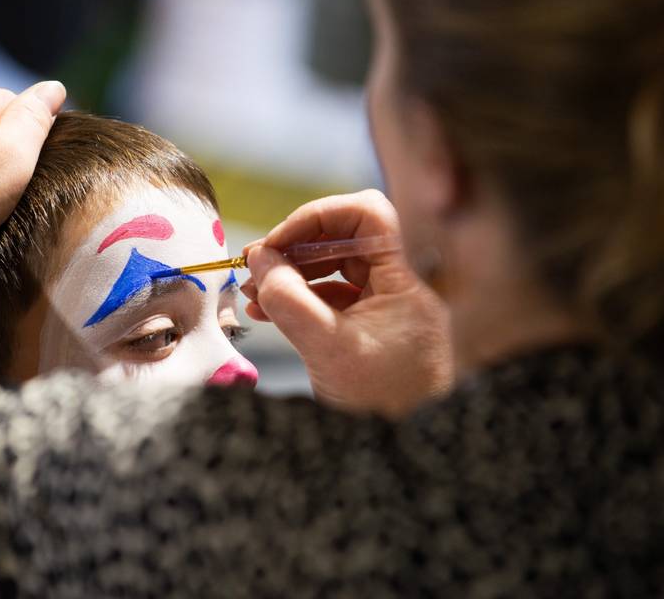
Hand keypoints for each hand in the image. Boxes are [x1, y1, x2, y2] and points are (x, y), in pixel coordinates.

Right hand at [241, 190, 452, 416]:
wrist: (409, 449)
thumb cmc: (384, 402)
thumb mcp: (327, 348)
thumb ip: (289, 299)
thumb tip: (258, 258)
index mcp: (407, 278)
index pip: (366, 214)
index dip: (317, 218)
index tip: (278, 242)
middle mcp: (402, 283)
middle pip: (346, 238)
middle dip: (296, 248)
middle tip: (256, 264)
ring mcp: (387, 304)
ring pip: (335, 267)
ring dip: (292, 274)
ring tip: (254, 292)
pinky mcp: (373, 325)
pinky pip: (334, 296)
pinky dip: (301, 298)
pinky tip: (267, 310)